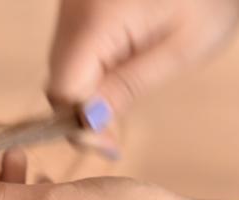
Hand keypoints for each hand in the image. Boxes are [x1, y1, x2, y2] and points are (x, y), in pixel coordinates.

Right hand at [48, 0, 238, 117]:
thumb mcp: (180, 50)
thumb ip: (128, 86)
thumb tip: (87, 124)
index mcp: (96, 18)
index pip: (63, 88)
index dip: (80, 123)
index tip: (110, 146)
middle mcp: (73, 7)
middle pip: (59, 75)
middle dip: (83, 109)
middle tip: (115, 135)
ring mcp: (73, 2)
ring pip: (64, 62)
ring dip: (88, 88)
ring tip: (127, 96)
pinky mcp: (82, 1)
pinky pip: (76, 44)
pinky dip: (93, 66)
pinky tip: (123, 68)